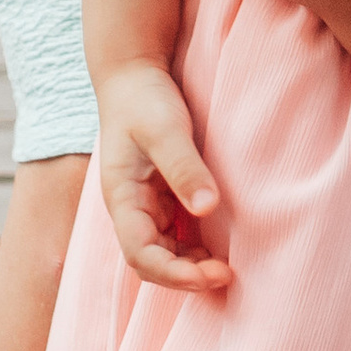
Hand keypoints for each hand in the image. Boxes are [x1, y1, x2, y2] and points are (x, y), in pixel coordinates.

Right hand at [96, 68, 231, 293]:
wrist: (134, 74)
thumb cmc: (144, 99)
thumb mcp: (164, 130)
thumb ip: (183, 167)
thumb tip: (207, 206)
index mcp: (123, 199)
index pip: (141, 255)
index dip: (174, 273)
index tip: (212, 274)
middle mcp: (132, 210)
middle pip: (153, 262)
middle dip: (187, 276)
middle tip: (227, 274)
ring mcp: (148, 205)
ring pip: (167, 252)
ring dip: (193, 265)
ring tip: (227, 266)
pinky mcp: (164, 197)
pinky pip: (178, 234)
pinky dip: (197, 247)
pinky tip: (221, 246)